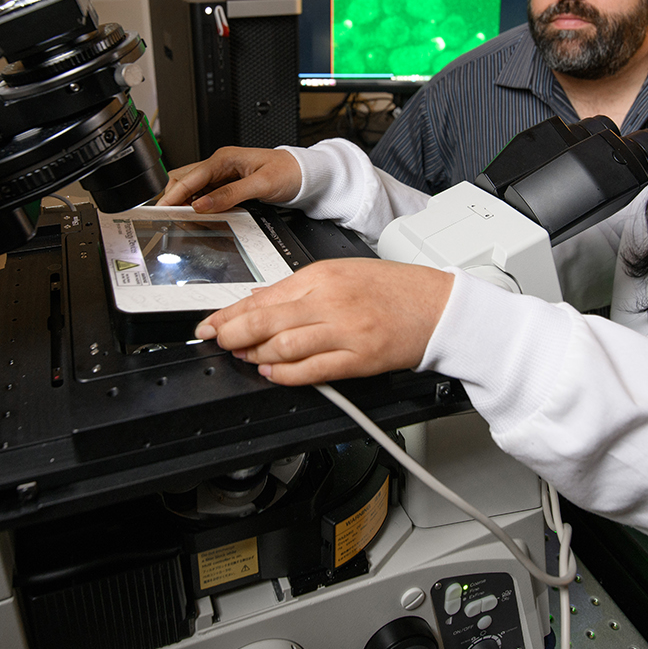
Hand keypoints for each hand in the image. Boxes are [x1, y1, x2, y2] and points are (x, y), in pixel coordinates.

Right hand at [159, 146, 302, 211]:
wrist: (304, 174)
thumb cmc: (287, 172)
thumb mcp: (260, 185)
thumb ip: (230, 195)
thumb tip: (203, 204)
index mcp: (225, 158)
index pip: (190, 177)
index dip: (174, 194)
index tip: (163, 208)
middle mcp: (220, 163)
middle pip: (184, 178)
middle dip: (174, 196)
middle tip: (169, 216)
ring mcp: (222, 173)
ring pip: (192, 186)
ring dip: (185, 200)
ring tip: (182, 217)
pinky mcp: (226, 183)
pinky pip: (204, 193)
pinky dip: (197, 203)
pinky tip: (198, 214)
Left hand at [195, 258, 453, 384]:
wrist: (438, 306)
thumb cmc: (394, 289)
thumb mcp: (341, 274)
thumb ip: (298, 289)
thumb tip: (258, 300)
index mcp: (322, 276)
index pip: (263, 295)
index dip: (229, 313)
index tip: (209, 325)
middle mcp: (330, 301)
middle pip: (265, 320)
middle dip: (232, 334)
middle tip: (216, 342)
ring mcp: (345, 331)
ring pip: (283, 345)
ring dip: (256, 355)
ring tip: (244, 358)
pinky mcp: (360, 358)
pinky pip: (313, 369)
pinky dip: (287, 374)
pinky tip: (274, 374)